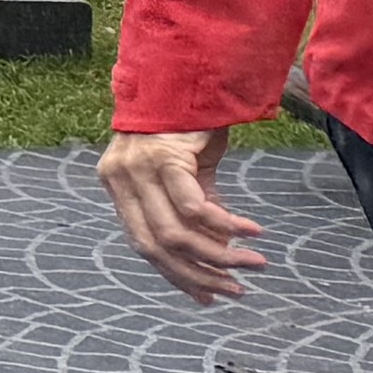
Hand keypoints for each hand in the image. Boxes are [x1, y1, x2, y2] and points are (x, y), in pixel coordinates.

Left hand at [98, 128, 265, 304]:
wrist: (188, 74)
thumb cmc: (188, 125)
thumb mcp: (188, 173)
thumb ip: (194, 210)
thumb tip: (219, 251)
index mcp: (117, 187)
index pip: (142, 245)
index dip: (175, 276)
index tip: (208, 298)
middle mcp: (118, 180)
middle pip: (155, 247)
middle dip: (198, 275)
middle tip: (236, 290)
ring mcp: (136, 168)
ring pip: (175, 233)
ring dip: (219, 256)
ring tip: (254, 264)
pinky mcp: (163, 157)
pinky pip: (195, 206)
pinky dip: (226, 225)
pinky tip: (253, 232)